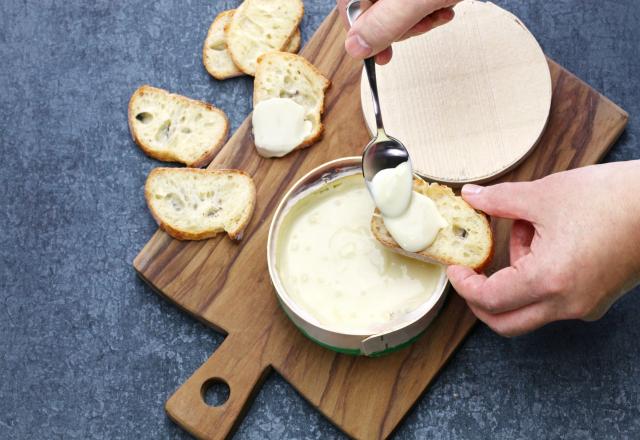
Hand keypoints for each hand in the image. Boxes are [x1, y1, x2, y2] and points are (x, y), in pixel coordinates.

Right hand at [337, 0, 459, 63]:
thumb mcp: (415, 0)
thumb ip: (385, 23)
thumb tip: (355, 48)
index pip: (351, 9)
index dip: (366, 36)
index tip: (383, 57)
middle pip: (372, 10)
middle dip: (401, 25)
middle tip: (425, 23)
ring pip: (394, 7)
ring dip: (419, 18)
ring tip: (440, 11)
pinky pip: (409, 1)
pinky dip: (427, 7)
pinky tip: (444, 6)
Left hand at [447, 161, 639, 336]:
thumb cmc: (611, 198)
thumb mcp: (543, 195)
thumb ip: (499, 201)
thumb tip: (471, 196)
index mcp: (548, 281)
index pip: (490, 301)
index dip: (464, 286)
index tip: (456, 269)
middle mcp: (567, 304)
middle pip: (507, 322)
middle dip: (482, 300)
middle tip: (471, 274)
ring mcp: (585, 306)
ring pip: (531, 307)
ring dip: (514, 276)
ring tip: (527, 229)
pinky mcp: (598, 299)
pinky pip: (555, 299)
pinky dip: (538, 276)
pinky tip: (547, 238)